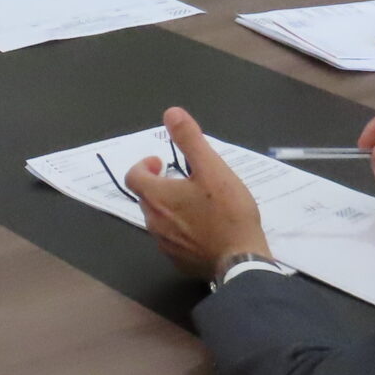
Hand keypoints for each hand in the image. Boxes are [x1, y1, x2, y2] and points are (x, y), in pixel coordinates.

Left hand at [124, 107, 266, 277]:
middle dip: (160, 185)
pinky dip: (181, 230)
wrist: (241, 261)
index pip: (133, 176)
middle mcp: (153, 222)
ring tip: (198, 203)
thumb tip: (171, 113)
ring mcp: (165, 245)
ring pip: (159, 220)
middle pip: (147, 198)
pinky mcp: (178, 262)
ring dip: (171, 208)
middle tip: (184, 180)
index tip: (162, 163)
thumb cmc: (227, 212)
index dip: (144, 166)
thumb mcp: (212, 169)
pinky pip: (172, 241)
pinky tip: (204, 229)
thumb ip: (190, 140)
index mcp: (157, 197)